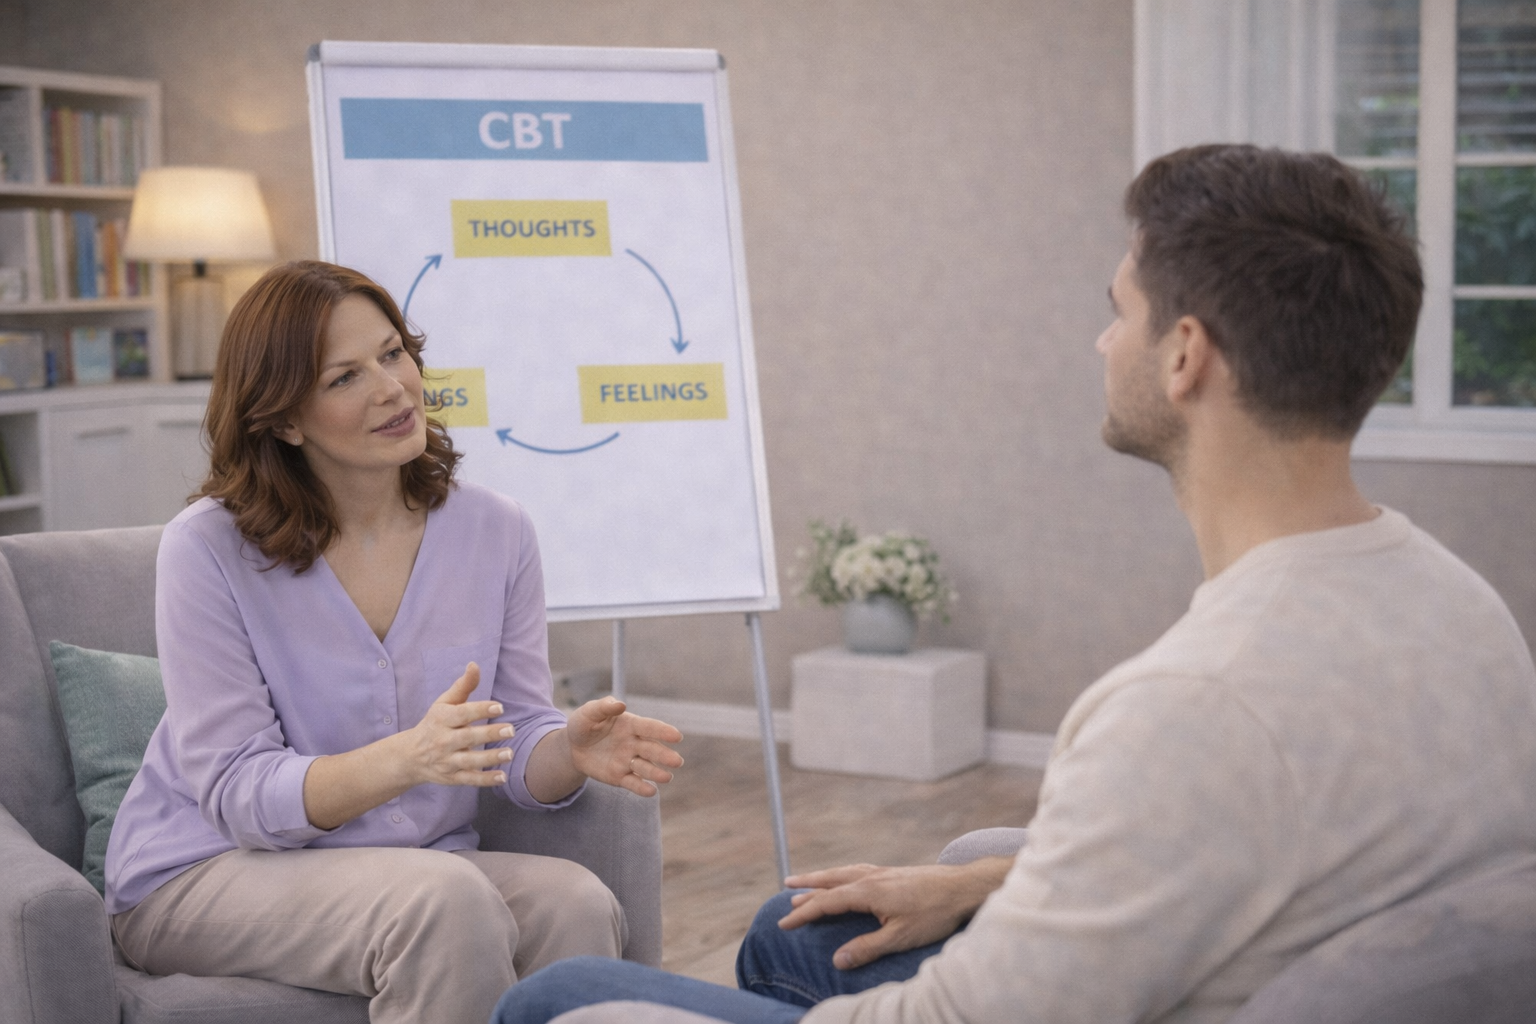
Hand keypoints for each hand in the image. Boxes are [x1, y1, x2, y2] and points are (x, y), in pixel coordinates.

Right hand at [401, 663, 514, 786]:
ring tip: (509, 753)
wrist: (410, 756)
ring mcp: (447, 761)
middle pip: (467, 737)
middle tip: (511, 730)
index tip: (499, 707)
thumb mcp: (444, 703)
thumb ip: (463, 686)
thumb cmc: (435, 723)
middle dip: (489, 734)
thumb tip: (475, 665)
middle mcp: (442, 740)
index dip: (480, 709)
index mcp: (441, 719)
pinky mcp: (451, 777)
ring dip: (490, 758)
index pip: (462, 714)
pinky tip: (502, 777)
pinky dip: (485, 780)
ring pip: (469, 761)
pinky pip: (469, 780)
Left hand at [566, 697, 683, 796]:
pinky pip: (633, 782)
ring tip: (667, 777)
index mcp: (631, 725)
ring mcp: (628, 761)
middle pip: (652, 749)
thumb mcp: (589, 713)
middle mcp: (634, 743)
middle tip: (677, 761)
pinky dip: (642, 787)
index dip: (663, 731)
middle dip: (665, 755)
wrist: (572, 747)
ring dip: (657, 772)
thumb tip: (621, 704)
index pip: (650, 728)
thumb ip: (604, 707)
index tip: (677, 736)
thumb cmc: (583, 724)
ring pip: (645, 767)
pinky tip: (651, 791)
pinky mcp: (620, 777)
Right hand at [778, 858, 1011, 969]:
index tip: (784, 923)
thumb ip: (867, 948)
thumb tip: (837, 960)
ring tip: (804, 879)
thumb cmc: (934, 913)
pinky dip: (841, 873)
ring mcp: (881, 872)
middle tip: (786, 892)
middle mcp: (870, 877)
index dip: (803, 914)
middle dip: (807, 889)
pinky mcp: (892, 872)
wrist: (963, 887)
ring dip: (821, 876)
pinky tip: (844, 877)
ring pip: (842, 872)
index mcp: (867, 892)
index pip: (826, 903)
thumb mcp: (900, 937)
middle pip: (830, 881)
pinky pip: (856, 870)